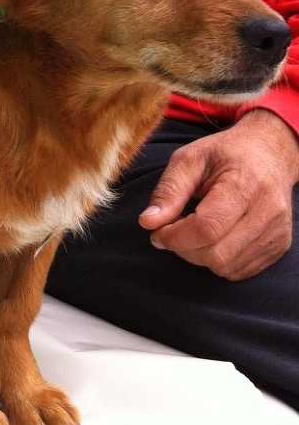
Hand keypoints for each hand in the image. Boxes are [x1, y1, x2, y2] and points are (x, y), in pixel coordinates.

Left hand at [139, 110, 298, 280]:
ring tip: (192, 232)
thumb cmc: (225, 154)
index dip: (175, 237)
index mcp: (245, 184)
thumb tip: (147, 223)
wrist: (269, 153)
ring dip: (198, 256)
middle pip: (217, 254)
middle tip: (171, 231)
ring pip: (226, 267)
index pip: (207, 228)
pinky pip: (239, 271)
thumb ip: (168, 191)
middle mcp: (268, 212)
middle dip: (184, 249)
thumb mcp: (189, 160)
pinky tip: (212, 239)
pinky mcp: (278, 246)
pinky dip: (217, 261)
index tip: (157, 232)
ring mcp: (277, 232)